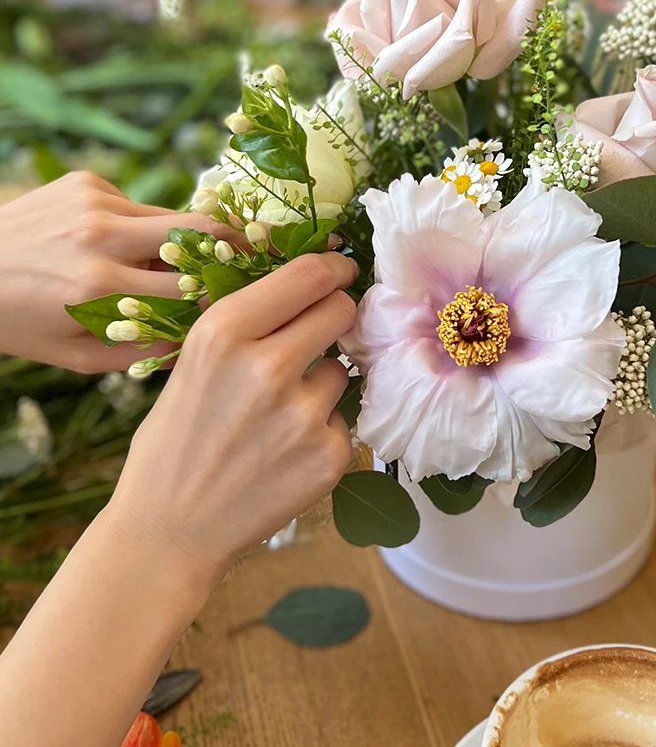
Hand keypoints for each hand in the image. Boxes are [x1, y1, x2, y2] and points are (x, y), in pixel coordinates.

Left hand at [0, 171, 239, 372]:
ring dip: (181, 239)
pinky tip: (110, 242)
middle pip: (200, 232)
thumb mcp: (81, 357)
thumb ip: (148, 351)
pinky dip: (138, 226)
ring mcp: (94, 202)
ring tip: (173, 260)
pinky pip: (138, 205)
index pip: (192, 286)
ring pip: (171, 216)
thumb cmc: (23, 324)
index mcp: (99, 289)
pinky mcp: (87, 182)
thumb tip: (205, 337)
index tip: (250, 295)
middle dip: (234, 244)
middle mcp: (100, 238)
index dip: (226, 290)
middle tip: (259, 252)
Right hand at [105, 252, 356, 588]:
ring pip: (343, 368)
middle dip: (335, 317)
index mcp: (223, 332)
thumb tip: (312, 279)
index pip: (308, 274)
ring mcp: (303, 414)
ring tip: (278, 416)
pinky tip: (285, 452)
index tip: (342, 270)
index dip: (333, 268)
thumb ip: (250, 321)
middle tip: (320, 335)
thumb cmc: (176, 438)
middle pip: (341, 310)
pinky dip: (323, 430)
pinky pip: (343, 418)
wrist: (168, 530)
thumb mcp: (193, 360)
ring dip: (321, 383)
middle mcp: (267, 367)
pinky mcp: (329, 454)